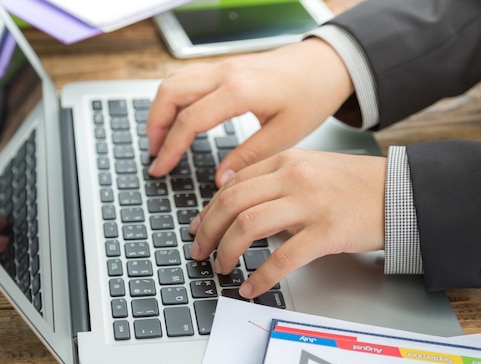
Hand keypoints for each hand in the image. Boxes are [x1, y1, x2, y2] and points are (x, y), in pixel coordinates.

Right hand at [147, 38, 353, 185]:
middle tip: (155, 155)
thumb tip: (221, 181)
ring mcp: (222, 66)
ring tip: (160, 140)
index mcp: (240, 91)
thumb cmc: (312, 94)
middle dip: (155, 127)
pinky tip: (176, 118)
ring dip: (160, 110)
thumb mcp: (285, 134)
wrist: (325, 64)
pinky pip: (185, 77)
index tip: (160, 169)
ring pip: (173, 81)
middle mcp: (226, 73)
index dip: (170, 149)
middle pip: (170, 94)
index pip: (189, 120)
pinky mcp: (224, 66)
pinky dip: (172, 99)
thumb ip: (249, 157)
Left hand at [188, 149, 386, 297]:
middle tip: (200, 251)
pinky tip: (252, 287)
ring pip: (249, 225)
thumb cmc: (355, 185)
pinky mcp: (327, 232)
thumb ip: (275, 179)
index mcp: (287, 161)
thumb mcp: (310, 169)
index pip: (233, 184)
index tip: (199, 227)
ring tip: (222, 268)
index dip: (209, 209)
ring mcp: (310, 204)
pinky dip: (261, 276)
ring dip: (227, 251)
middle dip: (208, 231)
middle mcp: (294, 177)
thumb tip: (237, 198)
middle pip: (232, 203)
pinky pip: (283, 257)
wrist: (400, 192)